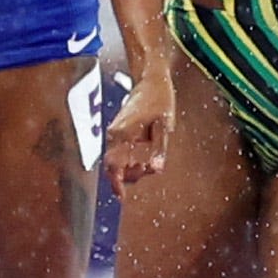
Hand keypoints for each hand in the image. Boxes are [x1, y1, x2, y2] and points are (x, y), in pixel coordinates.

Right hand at [104, 70, 172, 186]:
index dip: (115, 183)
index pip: (113, 165)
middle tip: (152, 165)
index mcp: (122, 134)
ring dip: (133, 167)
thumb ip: (159, 149)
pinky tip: (146, 154)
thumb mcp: (165, 125)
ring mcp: (115, 134)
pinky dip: (132, 160)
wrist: (152, 80)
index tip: (121, 197)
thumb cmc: (160, 100)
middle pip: (115, 168)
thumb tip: (155, 169)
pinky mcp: (119, 133)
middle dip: (132, 174)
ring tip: (152, 157)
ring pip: (118, 162)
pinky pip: (121, 153)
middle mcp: (114, 135)